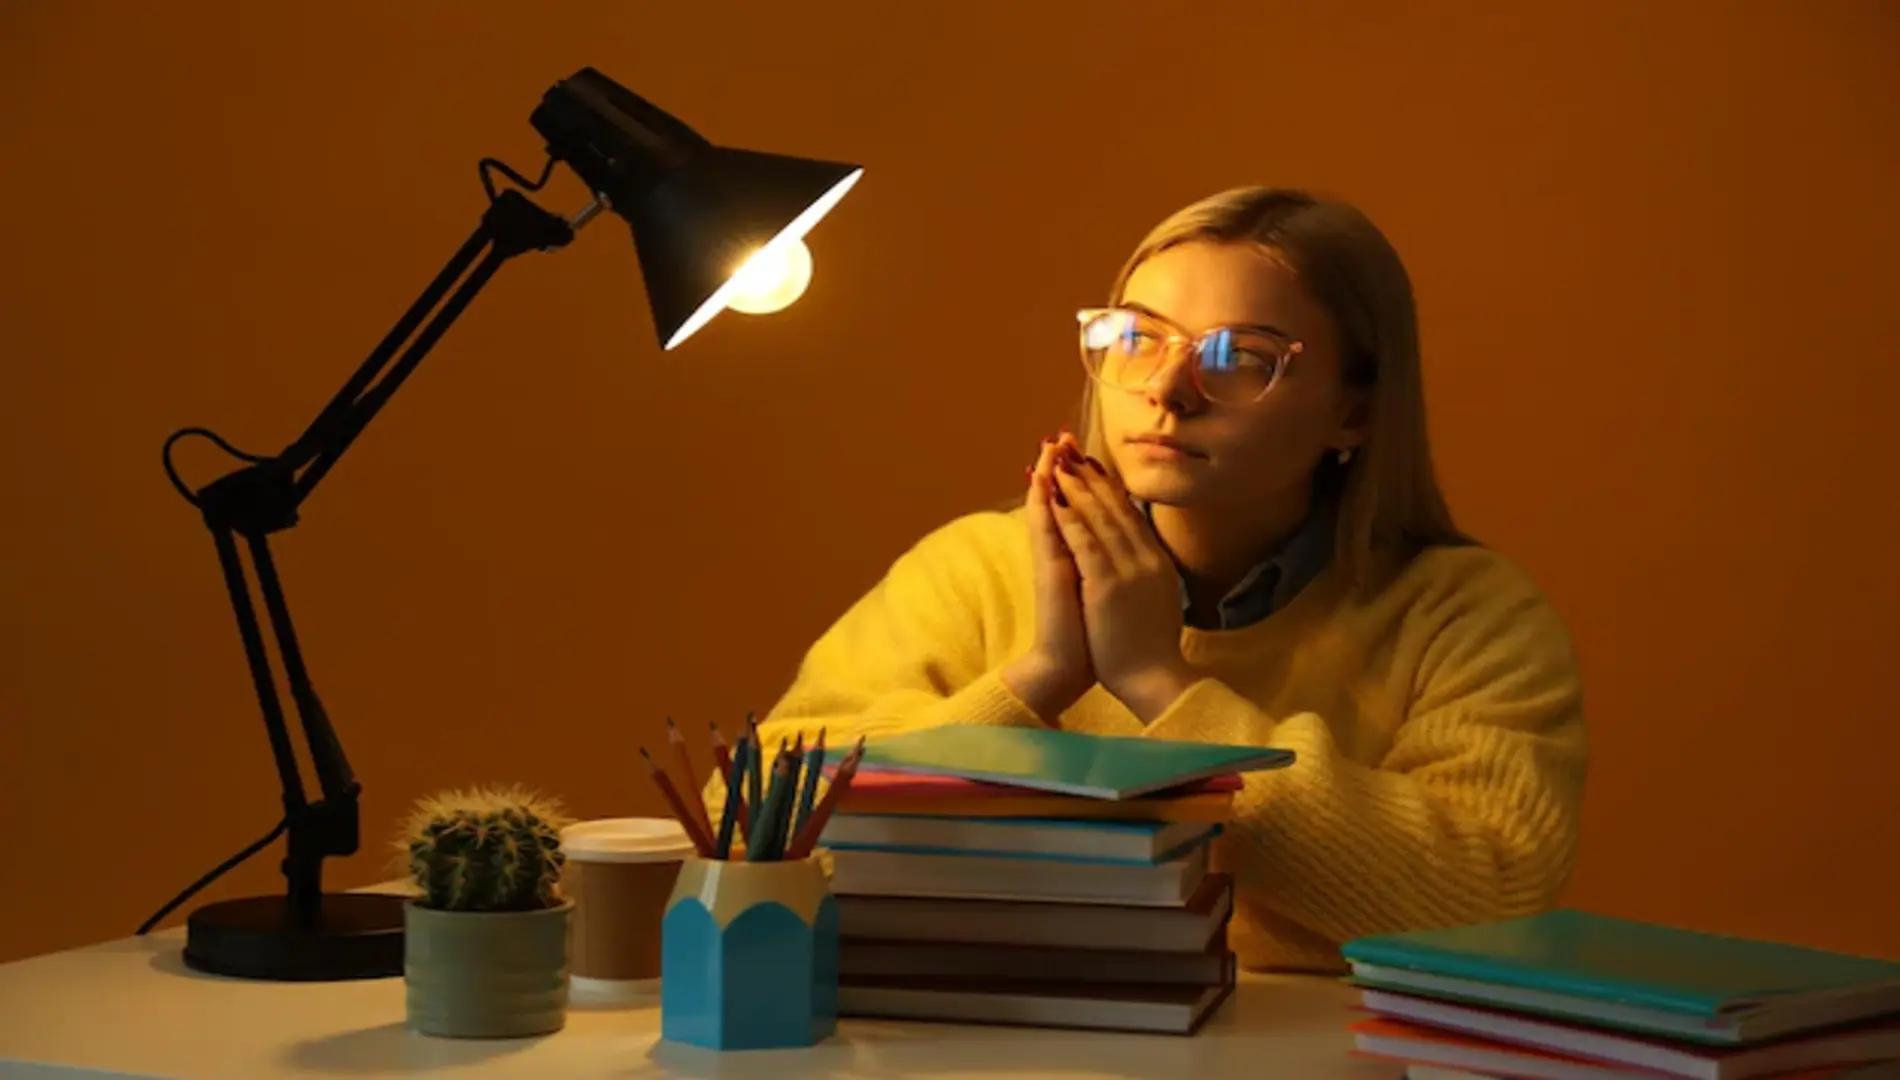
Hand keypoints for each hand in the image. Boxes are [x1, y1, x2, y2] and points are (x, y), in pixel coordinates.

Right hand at [1000, 434, 1093, 723]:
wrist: (1071, 665)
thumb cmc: (1093, 636)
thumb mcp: (1107, 594)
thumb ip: (1109, 569)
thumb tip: (1124, 552)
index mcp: (1083, 557)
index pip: (1083, 511)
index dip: (1084, 482)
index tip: (1086, 455)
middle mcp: (1064, 553)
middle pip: (1063, 500)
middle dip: (1064, 467)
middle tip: (1061, 435)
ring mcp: (1052, 559)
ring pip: (1048, 507)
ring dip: (1048, 474)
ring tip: (1049, 445)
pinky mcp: (1046, 568)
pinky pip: (1043, 526)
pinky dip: (1042, 500)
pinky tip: (1042, 478)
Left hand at [1049, 452, 1196, 722]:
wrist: (1153, 680)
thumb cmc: (1149, 649)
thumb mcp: (1156, 600)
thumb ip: (1148, 574)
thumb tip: (1141, 556)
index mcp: (1158, 562)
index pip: (1131, 514)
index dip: (1110, 485)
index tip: (1093, 462)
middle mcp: (1146, 558)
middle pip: (1115, 506)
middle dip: (1090, 474)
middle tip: (1070, 446)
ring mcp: (1129, 569)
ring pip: (1099, 517)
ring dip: (1076, 486)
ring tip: (1058, 461)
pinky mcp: (1108, 584)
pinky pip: (1086, 541)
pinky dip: (1071, 516)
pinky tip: (1056, 497)